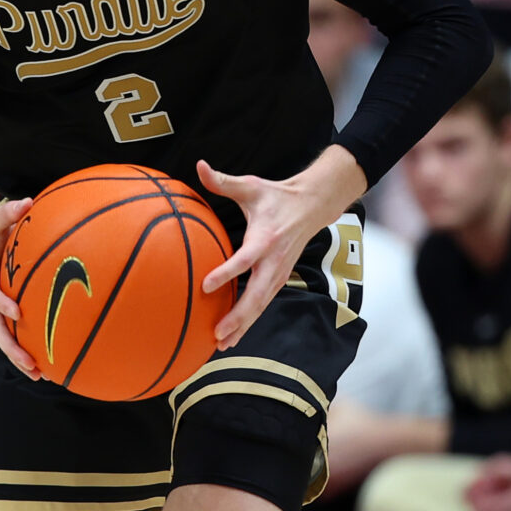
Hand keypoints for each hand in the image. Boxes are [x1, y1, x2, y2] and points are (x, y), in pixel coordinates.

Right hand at [0, 196, 40, 378]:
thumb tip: (27, 203)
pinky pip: (11, 336)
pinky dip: (25, 352)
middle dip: (10, 345)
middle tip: (29, 360)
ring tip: (39, 375)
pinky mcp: (2, 315)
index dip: (1, 302)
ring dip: (18, 357)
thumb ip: (8, 211)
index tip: (17, 313)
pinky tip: (45, 369)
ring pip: (2, 337)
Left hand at [196, 149, 363, 348]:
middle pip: (256, 294)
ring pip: (261, 305)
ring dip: (243, 325)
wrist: (312, 206)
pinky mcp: (278, 279)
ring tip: (221, 344)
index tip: (206, 285)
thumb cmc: (276, 196)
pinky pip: (263, 304)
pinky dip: (249, 321)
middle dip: (238, 316)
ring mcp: (278, 273)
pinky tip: (232, 337)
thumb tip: (198, 166)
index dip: (226, 273)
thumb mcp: (251, 186)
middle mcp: (274, 261)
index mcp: (265, 238)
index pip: (244, 260)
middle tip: (217, 333)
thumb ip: (223, 181)